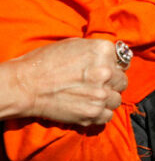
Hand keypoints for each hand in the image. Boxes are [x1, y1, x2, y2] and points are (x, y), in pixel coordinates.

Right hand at [8, 38, 128, 125]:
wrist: (25, 85)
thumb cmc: (45, 62)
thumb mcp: (74, 45)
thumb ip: (97, 52)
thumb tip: (112, 58)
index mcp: (103, 51)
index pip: (123, 60)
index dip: (114, 66)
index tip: (106, 70)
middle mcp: (106, 71)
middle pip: (122, 81)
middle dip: (111, 83)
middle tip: (95, 85)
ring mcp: (101, 94)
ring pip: (117, 99)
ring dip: (106, 99)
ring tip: (90, 97)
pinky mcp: (94, 113)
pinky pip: (108, 115)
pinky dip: (100, 113)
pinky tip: (87, 107)